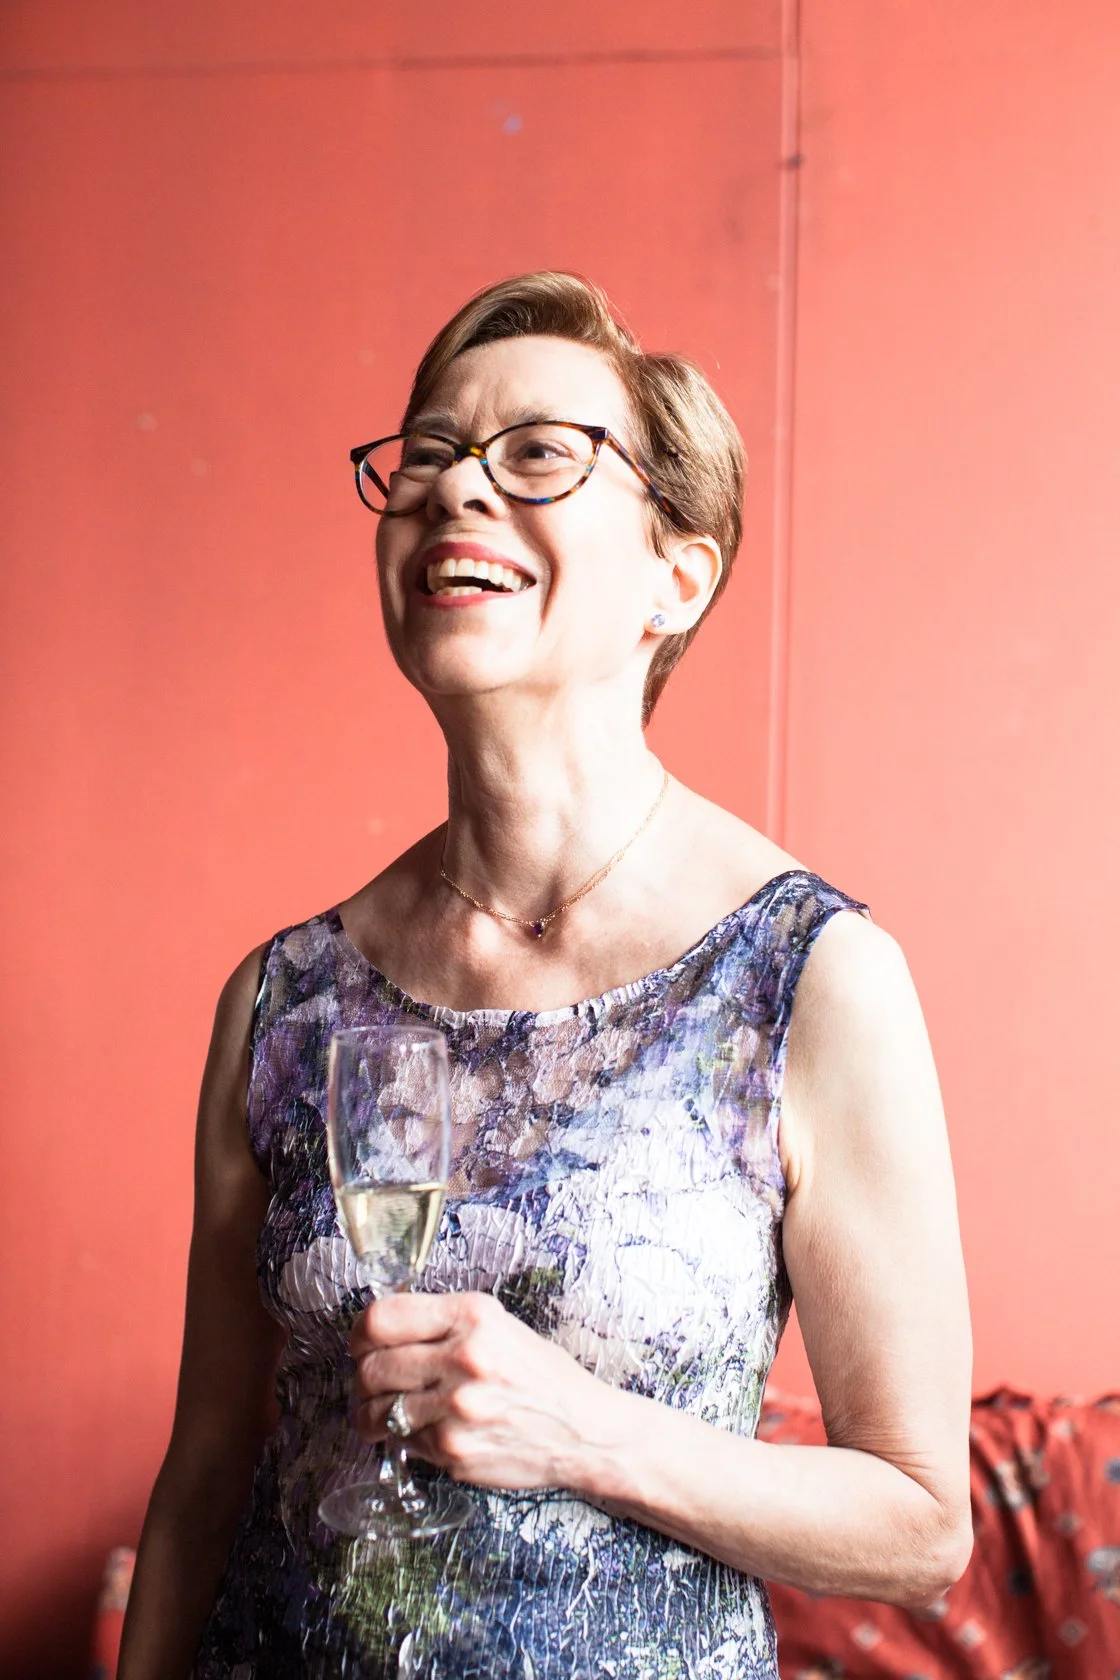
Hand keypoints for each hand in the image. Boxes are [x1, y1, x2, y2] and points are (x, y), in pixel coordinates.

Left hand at [350, 1291, 625, 1491]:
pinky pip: (402, 1441)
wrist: (584, 1429)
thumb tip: (384, 1332)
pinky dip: (402, 1437)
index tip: (360, 1343)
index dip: (360, 1333)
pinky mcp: (453, 1450)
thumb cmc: (542, 1376)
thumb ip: (445, 1324)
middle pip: (371, 1366)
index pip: (382, 1317)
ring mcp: (456, 1408)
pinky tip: (422, 1430)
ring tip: (382, 1412)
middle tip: (370, 1382)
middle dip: (362, 1376)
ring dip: (370, 1413)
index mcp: (472, 1316)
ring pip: (375, 1410)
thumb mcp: (500, 1327)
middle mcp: (463, 1357)